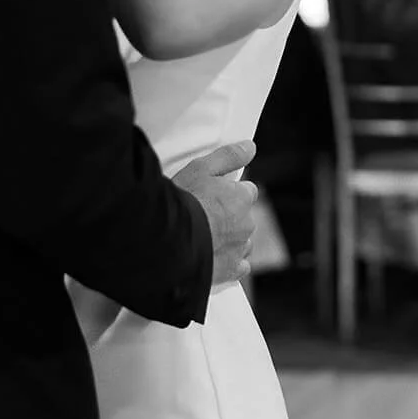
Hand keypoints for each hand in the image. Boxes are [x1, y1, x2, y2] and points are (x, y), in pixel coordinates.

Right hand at [171, 140, 258, 288]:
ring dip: (230, 240)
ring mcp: (239, 249)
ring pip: (242, 242)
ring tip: (205, 238)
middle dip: (229, 217)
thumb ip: (229, 156)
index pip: (247, 192)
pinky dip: (229, 263)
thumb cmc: (181, 202)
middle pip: (244, 218)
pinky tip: (214, 259)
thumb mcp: (201, 168)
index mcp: (242, 198)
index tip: (213, 196)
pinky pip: (239, 267)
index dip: (229, 193)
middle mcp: (246, 224)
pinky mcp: (229, 271)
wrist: (167, 241)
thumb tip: (250, 147)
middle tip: (203, 217)